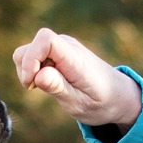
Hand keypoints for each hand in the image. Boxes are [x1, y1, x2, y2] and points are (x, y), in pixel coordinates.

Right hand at [11, 28, 141, 127]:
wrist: (116, 95)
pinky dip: (33, 69)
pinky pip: (34, 55)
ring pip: (28, 50)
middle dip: (25, 68)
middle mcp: (67, 46)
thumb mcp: (79, 103)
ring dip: (28, 70)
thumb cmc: (99, 102)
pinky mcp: (58, 51)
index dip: (31, 59)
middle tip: (36, 89)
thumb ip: (58, 88)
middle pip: (31, 46)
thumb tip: (38, 75)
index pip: (45, 40)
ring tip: (44, 87)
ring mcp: (62, 46)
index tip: (31, 83)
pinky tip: (46, 82)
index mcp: (75, 58)